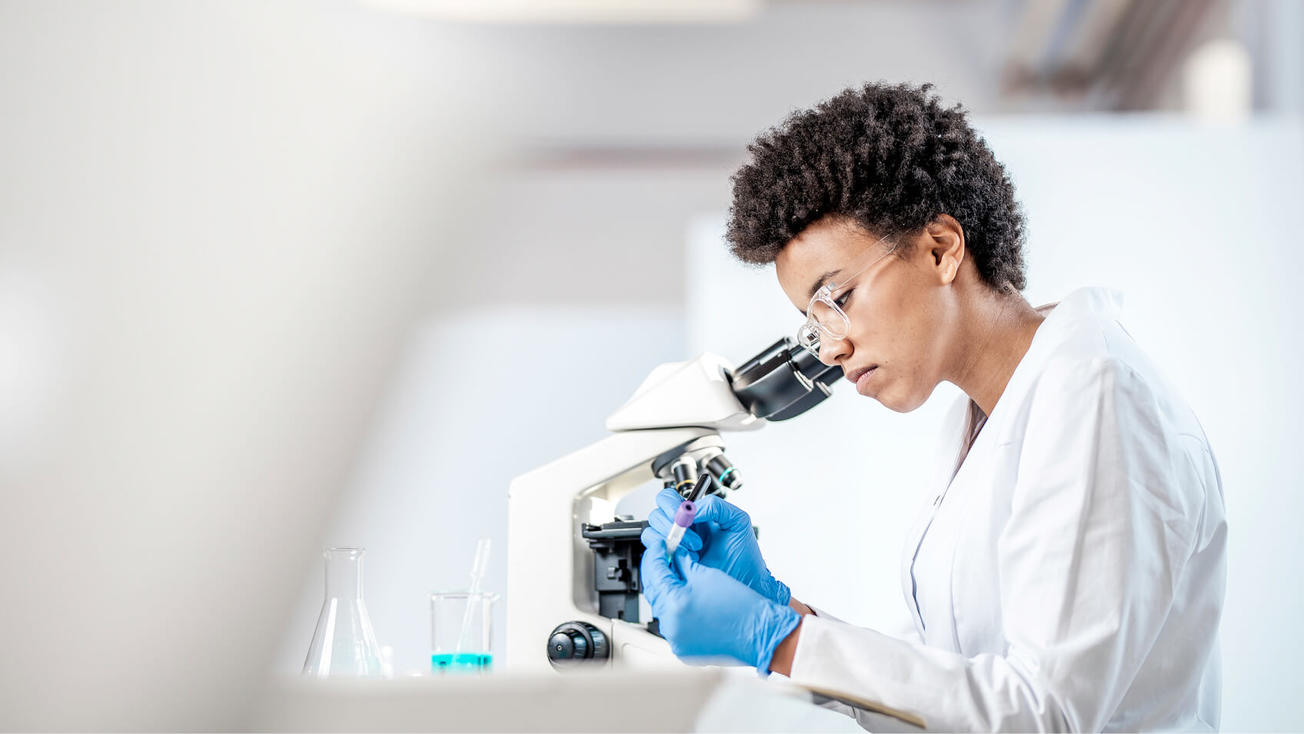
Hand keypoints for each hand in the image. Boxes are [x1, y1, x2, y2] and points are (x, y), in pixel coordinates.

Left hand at [640, 526, 799, 671]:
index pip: (654, 570)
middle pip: (654, 590)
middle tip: (666, 559)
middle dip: (658, 572)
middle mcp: (671, 625)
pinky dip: (675, 610)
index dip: (656, 554)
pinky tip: (684, 599)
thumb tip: (671, 555)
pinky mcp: (683, 649)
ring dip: (666, 591)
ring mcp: (676, 640)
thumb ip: (682, 563)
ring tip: (678, 579)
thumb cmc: (741, 606)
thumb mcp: (707, 574)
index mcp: (675, 603)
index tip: (661, 545)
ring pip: (661, 608)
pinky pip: (671, 624)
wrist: (759, 633)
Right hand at [646, 487, 790, 605]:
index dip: (670, 504)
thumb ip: (715, 506)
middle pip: (656, 515)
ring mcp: (675, 548)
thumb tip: (691, 509)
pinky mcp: (671, 565)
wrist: (746, 583)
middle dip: (670, 524)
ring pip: (651, 534)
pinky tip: (685, 559)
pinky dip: (665, 554)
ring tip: (694, 550)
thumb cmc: (744, 556)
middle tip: (690, 535)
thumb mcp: (737, 521)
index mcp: (695, 515)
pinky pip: (654, 555)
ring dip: (670, 540)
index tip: (682, 514)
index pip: (668, 499)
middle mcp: (681, 529)